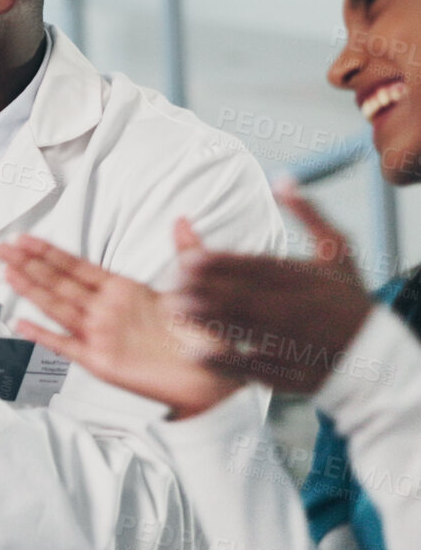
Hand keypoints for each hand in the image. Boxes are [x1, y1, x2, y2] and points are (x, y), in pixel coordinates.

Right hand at [0, 224, 241, 419]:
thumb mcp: (197, 283)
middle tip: (2, 250)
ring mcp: (101, 335)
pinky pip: (66, 346)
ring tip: (7, 274)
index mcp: (123, 290)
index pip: (76, 266)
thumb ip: (187, 250)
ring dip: (31, 291)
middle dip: (29, 265)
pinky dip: (43, 336)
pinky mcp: (101, 361)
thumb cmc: (204, 333)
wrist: (214, 373)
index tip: (26, 239)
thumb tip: (182, 221)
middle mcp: (106, 311)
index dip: (49, 252)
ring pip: (57, 308)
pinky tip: (23, 324)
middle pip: (58, 283)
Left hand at [171, 183, 374, 393]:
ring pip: (245, 330)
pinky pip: (252, 365)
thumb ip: (308, 214)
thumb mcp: (337, 250)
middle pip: (246, 297)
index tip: (189, 258)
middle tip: (173, 284)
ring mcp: (293, 342)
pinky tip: (194, 351)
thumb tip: (282, 178)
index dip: (223, 263)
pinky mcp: (289, 371)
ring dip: (207, 319)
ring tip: (175, 309)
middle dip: (206, 290)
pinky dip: (223, 360)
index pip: (259, 267)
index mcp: (305, 279)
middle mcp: (297, 309)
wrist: (376, 351)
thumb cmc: (349, 298)